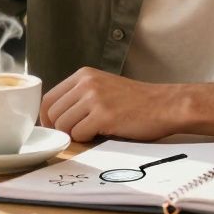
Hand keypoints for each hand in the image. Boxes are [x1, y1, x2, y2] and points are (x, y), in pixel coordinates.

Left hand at [40, 68, 173, 141]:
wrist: (165, 105)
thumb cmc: (136, 101)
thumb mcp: (103, 87)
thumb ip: (80, 96)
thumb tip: (53, 117)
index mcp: (84, 74)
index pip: (48, 98)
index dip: (48, 118)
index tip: (58, 128)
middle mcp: (86, 83)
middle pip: (52, 113)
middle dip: (60, 129)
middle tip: (75, 135)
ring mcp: (95, 98)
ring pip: (63, 125)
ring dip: (74, 134)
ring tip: (92, 132)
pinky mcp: (104, 115)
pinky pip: (78, 134)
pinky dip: (86, 139)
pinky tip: (102, 133)